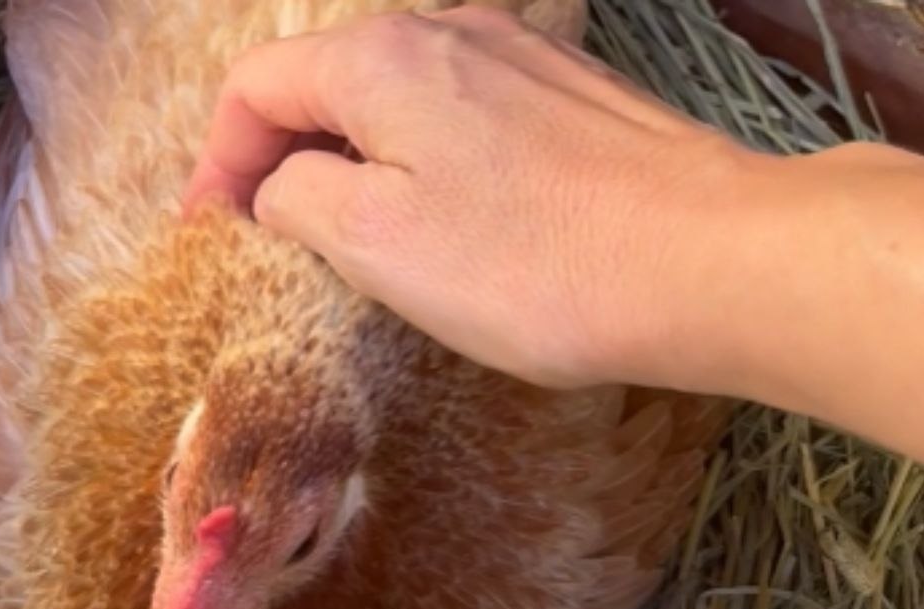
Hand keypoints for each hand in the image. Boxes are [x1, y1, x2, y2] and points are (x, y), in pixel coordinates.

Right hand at [184, 6, 767, 389]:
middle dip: (283, 159)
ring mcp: (520, 56)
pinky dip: (425, 161)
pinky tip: (445, 220)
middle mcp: (450, 30)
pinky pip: (464, 117)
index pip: (257, 87)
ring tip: (350, 239)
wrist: (708, 261)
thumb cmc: (536, 263)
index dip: (220, 161)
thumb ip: (298, 196)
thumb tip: (284, 185)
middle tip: (270, 241)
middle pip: (327, 84)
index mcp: (383, 58)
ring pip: (399, 100)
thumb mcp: (376, 242)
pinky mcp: (570, 97)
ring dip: (356, 161)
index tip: (214, 233)